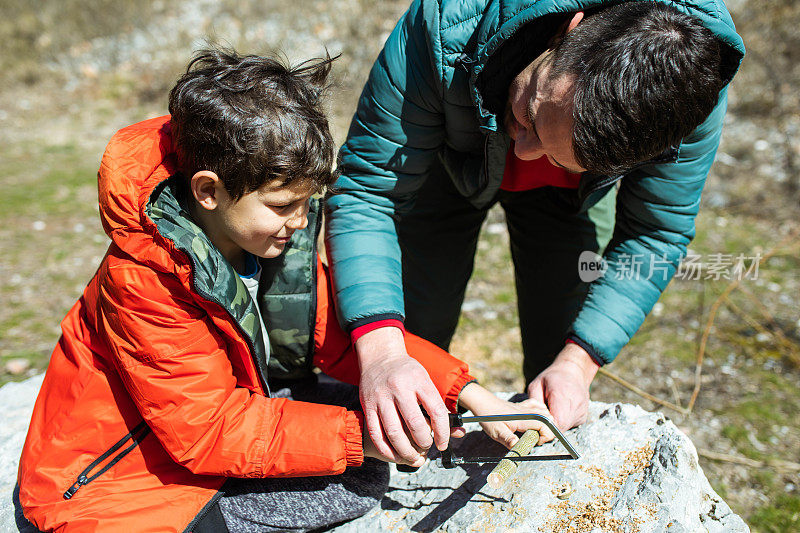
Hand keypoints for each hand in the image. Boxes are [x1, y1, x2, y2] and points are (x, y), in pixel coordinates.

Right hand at [355, 327, 450, 465]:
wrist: (379, 356)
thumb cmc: (407, 372)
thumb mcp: (426, 381)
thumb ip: (439, 407)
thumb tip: (459, 432)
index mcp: (419, 381)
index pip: (436, 411)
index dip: (443, 432)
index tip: (443, 443)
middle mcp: (400, 388)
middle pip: (415, 424)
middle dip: (424, 442)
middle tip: (427, 447)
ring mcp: (382, 397)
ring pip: (394, 432)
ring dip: (405, 450)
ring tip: (413, 456)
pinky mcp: (368, 405)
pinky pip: (376, 433)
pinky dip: (386, 449)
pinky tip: (394, 455)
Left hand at [457, 382, 555, 447]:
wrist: (482, 402)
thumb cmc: (488, 417)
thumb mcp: (497, 432)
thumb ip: (508, 440)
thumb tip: (518, 448)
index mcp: (523, 419)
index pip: (546, 425)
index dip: (546, 436)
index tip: (536, 442)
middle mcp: (527, 412)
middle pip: (549, 419)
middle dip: (548, 431)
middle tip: (537, 439)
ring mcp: (525, 407)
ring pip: (545, 411)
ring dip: (546, 422)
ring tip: (537, 432)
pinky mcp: (521, 405)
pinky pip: (537, 405)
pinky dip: (541, 411)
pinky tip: (537, 417)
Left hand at [526, 343, 599, 431]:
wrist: (574, 372)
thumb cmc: (552, 378)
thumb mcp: (536, 385)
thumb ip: (533, 403)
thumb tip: (531, 420)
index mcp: (562, 395)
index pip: (557, 422)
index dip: (546, 428)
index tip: (537, 425)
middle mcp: (575, 405)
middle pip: (560, 427)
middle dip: (548, 427)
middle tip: (541, 418)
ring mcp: (582, 412)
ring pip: (565, 428)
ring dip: (555, 424)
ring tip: (551, 411)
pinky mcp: (583, 417)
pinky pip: (569, 425)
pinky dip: (561, 422)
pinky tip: (559, 411)